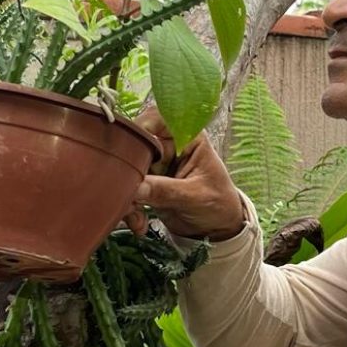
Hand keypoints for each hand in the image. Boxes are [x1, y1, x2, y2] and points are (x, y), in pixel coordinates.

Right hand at [126, 108, 244, 240]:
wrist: (217, 228)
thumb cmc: (218, 203)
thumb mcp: (196, 196)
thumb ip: (167, 190)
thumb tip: (136, 187)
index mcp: (187, 137)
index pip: (159, 118)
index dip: (141, 127)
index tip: (129, 147)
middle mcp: (168, 147)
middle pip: (136, 145)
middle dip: (128, 171)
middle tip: (128, 192)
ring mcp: (156, 166)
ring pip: (128, 170)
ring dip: (127, 195)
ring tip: (134, 215)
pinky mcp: (147, 184)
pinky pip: (128, 190)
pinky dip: (129, 207)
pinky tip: (139, 223)